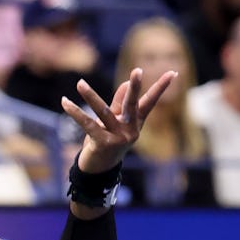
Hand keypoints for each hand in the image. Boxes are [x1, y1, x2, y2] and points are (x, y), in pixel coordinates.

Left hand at [62, 70, 176, 172]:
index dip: (161, 87)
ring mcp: (118, 138)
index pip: (150, 101)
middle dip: (135, 88)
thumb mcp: (116, 121)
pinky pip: (87, 124)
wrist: (100, 169)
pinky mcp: (103, 143)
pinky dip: (74, 113)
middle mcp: (130, 130)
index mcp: (136, 122)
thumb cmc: (108, 140)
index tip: (174, 72)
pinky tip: (65, 102)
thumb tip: (126, 82)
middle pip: (132, 104)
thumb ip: (119, 102)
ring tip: (80, 83)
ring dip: (90, 96)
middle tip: (138, 70)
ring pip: (103, 112)